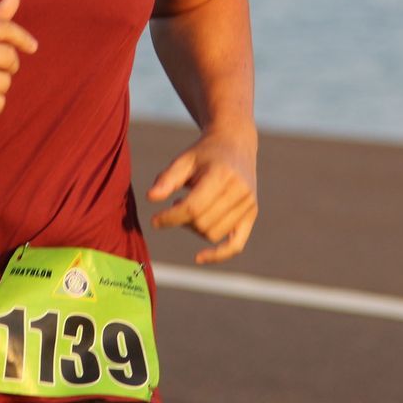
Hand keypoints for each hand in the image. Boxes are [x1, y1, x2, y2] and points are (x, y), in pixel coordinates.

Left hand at [147, 132, 258, 264]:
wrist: (235, 144)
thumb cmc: (205, 153)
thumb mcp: (184, 159)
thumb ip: (167, 178)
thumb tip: (151, 198)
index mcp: (222, 175)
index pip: (193, 207)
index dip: (170, 217)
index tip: (154, 220)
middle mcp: (240, 191)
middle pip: (202, 223)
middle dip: (181, 221)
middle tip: (175, 205)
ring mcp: (249, 204)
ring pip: (213, 234)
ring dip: (194, 228)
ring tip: (189, 209)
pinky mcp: (251, 215)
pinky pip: (236, 245)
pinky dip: (218, 255)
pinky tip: (199, 258)